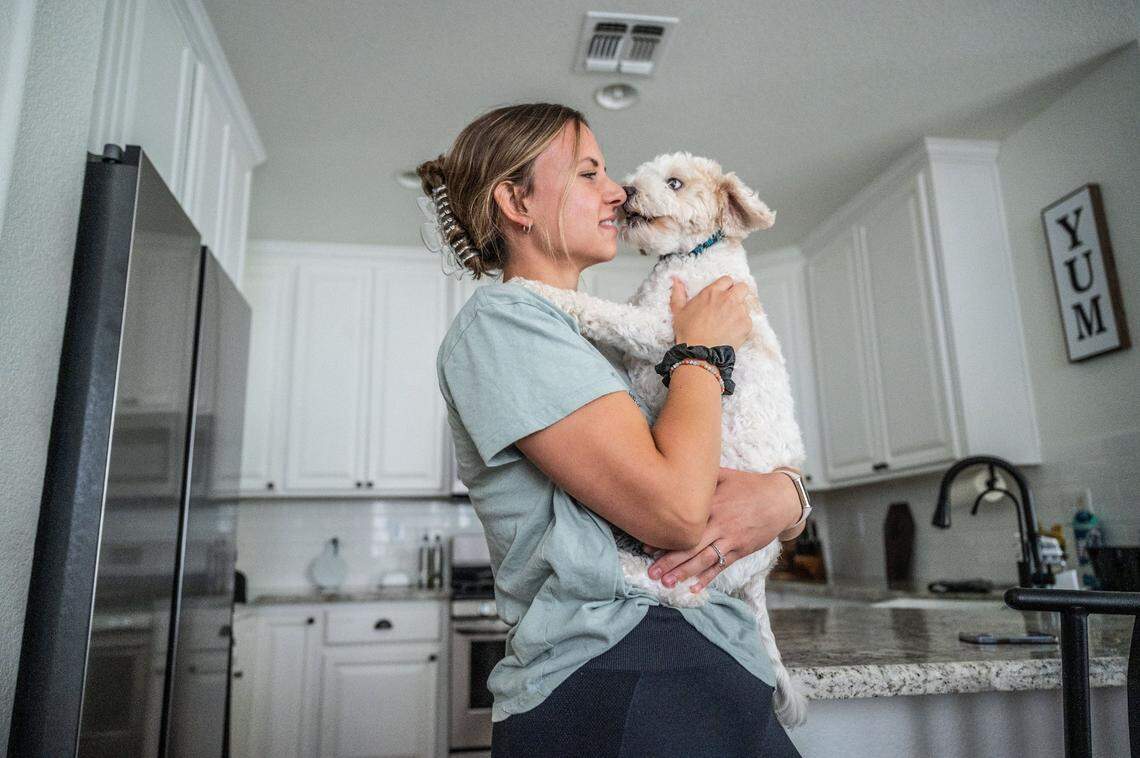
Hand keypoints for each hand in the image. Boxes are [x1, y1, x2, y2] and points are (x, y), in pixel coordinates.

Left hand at [640, 467, 800, 592]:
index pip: (685, 523)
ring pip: (704, 559)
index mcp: (713, 504)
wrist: (781, 499)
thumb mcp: (725, 476)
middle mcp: (720, 523)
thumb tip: (677, 469)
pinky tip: (694, 589)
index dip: (666, 536)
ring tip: (666, 583)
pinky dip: (707, 579)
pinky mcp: (741, 550)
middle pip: (691, 545)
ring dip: (684, 573)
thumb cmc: (749, 485)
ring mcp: (731, 539)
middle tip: (650, 573)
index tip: (646, 545)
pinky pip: (721, 567)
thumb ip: (702, 477)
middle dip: (669, 561)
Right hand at [669, 276, 751, 349]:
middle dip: (739, 293)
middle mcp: (728, 299)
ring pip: (745, 305)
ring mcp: (739, 311)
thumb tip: (676, 280)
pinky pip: (748, 320)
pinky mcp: (746, 324)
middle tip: (731, 305)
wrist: (700, 353)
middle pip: (742, 287)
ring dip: (739, 311)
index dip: (726, 287)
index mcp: (712, 292)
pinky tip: (731, 332)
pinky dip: (742, 325)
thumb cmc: (688, 333)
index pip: (727, 280)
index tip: (722, 295)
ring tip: (728, 323)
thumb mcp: (678, 311)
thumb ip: (678, 293)